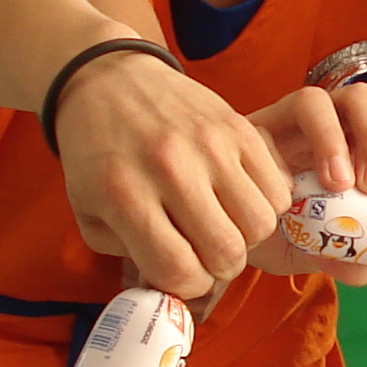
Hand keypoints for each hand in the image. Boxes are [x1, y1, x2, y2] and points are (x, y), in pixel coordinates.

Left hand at [54, 51, 292, 297]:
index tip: (183, 276)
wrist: (109, 80)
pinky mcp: (240, 127)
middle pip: (226, 251)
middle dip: (220, 267)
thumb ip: (129, 254)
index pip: (178, 269)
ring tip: (226, 224)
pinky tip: (240, 196)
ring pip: (259, 223)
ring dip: (246, 236)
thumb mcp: (89, 212)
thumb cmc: (96, 154)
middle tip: (207, 254)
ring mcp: (210, 145)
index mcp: (124, 195)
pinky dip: (266, 204)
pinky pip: (277, 187)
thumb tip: (174, 285)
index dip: (187, 286)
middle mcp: (170, 169)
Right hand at [243, 83, 366, 285]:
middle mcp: (327, 127)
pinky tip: (287, 189)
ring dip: (334, 138)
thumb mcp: (312, 251)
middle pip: (364, 102)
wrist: (226, 231)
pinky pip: (274, 121)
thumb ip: (338, 257)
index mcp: (355, 148)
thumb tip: (364, 271)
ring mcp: (288, 123)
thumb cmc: (279, 233)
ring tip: (338, 184)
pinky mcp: (254, 127)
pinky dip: (282, 153)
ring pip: (319, 100)